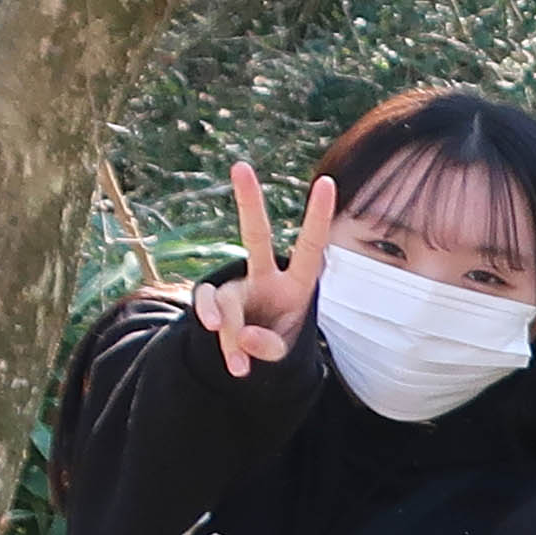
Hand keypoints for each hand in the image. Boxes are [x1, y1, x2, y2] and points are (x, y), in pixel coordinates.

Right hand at [172, 159, 337, 379]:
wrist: (255, 353)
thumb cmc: (279, 340)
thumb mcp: (284, 348)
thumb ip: (270, 346)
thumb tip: (244, 338)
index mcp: (297, 283)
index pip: (310, 246)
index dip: (318, 217)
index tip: (327, 182)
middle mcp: (265, 276)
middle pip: (255, 235)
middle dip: (249, 201)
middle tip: (241, 166)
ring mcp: (237, 286)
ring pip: (228, 302)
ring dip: (232, 336)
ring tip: (241, 367)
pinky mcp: (216, 299)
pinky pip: (208, 307)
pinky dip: (217, 335)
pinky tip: (232, 363)